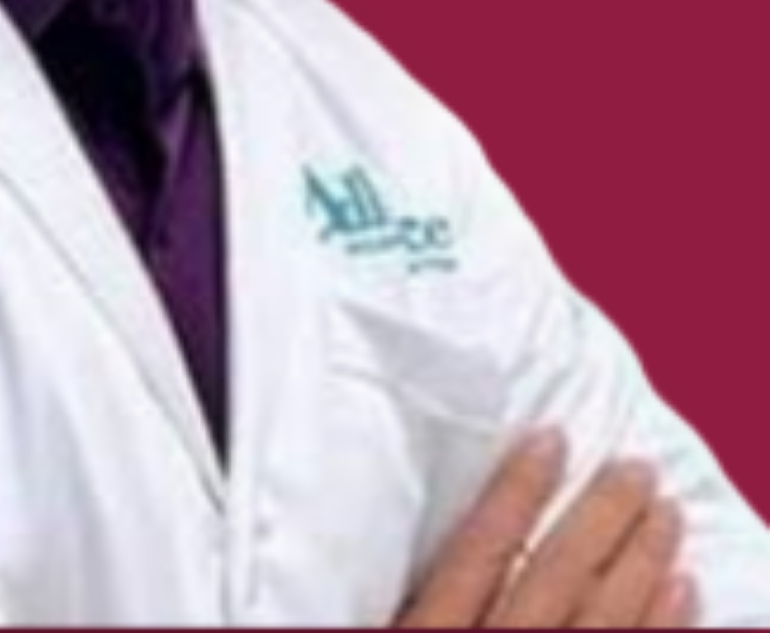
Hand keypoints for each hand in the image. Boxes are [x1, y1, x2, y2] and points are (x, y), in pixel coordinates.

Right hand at [395, 430, 695, 627]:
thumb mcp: (373, 629)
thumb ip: (392, 584)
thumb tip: (381, 507)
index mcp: (432, 631)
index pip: (478, 552)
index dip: (517, 490)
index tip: (550, 439)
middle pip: (553, 577)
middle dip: (600, 518)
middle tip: (635, 466)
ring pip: (601, 617)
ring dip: (640, 560)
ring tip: (667, 509)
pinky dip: (662, 621)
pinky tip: (682, 586)